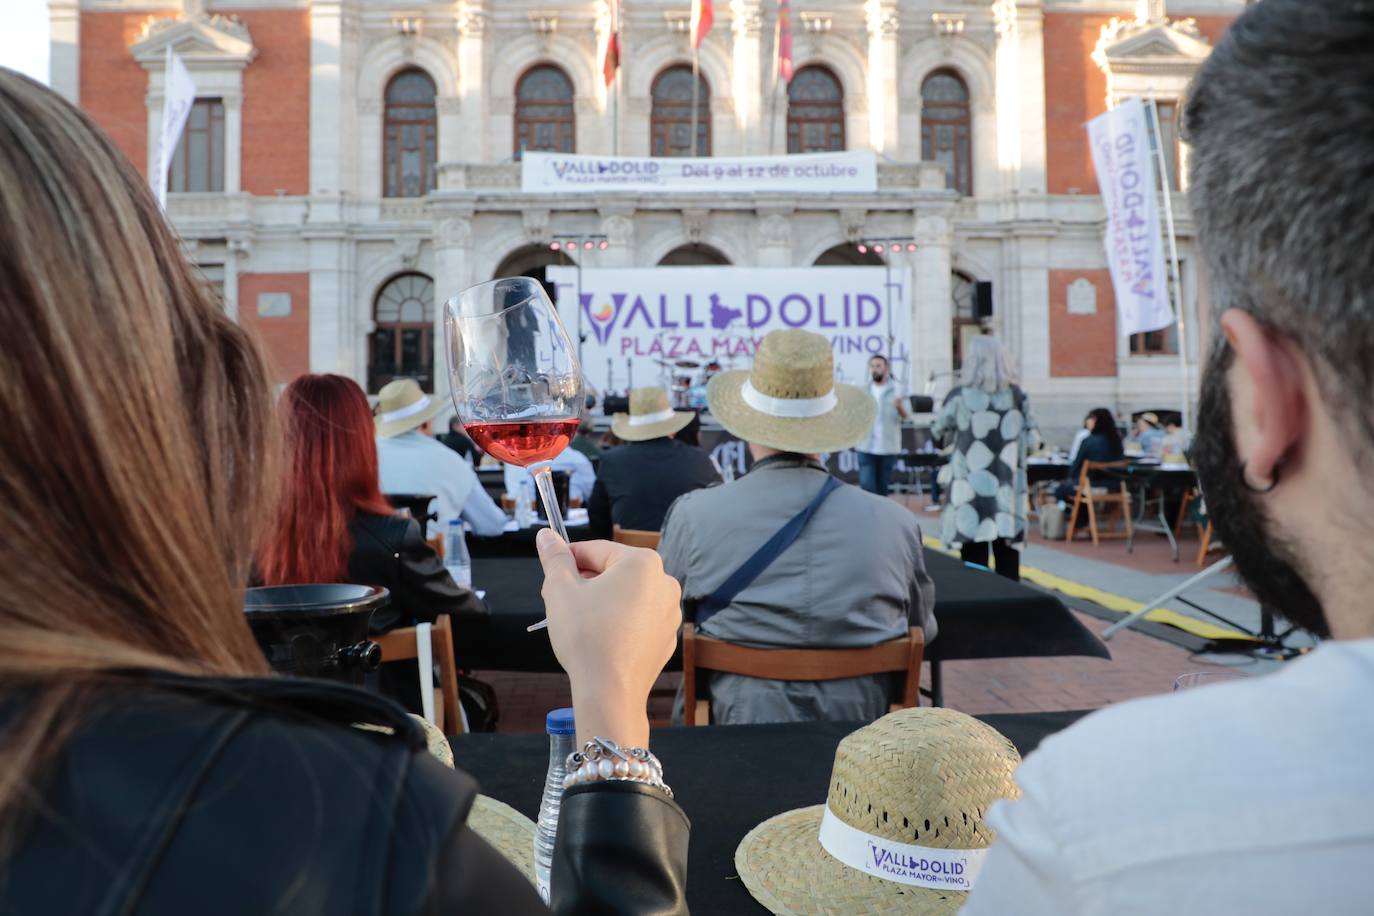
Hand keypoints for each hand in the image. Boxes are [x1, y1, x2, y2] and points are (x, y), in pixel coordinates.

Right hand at [536, 529, 681, 747]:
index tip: (551, 571)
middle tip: (560, 600)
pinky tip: (599, 639)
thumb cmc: (586, 637)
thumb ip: (554, 558)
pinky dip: (618, 622)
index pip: (596, 549)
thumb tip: (546, 535)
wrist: (610, 693)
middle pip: (613, 572)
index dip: (568, 558)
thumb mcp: (560, 590)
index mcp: (643, 563)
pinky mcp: (666, 638)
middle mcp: (664, 583)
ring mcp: (669, 612)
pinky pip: (637, 620)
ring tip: (578, 621)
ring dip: (601, 601)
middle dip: (585, 581)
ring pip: (626, 596)